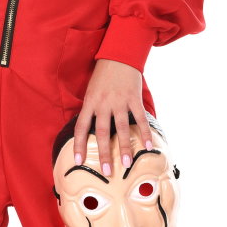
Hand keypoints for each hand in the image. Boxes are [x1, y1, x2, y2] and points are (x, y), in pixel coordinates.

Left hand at [72, 59, 153, 174]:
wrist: (118, 54)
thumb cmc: (103, 74)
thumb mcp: (91, 91)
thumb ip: (91, 109)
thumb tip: (90, 130)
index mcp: (89, 102)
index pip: (81, 128)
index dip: (79, 146)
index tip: (78, 162)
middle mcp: (103, 104)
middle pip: (102, 133)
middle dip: (104, 153)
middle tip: (107, 171)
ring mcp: (119, 101)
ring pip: (122, 128)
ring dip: (125, 148)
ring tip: (127, 164)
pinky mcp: (134, 98)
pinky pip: (140, 119)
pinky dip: (145, 133)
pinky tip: (148, 146)